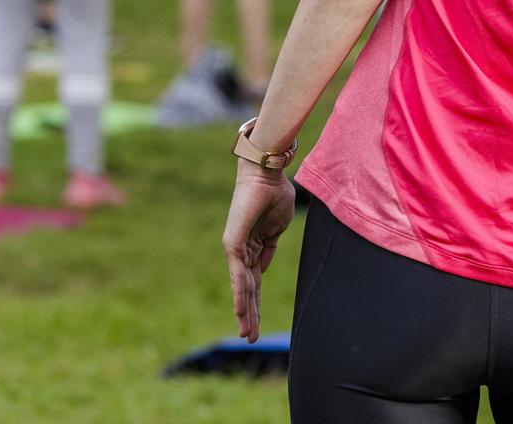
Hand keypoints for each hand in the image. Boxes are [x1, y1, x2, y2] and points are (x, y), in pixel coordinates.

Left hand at [223, 164, 297, 341]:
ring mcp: (236, 248)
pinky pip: (238, 274)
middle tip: (251, 337)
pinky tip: (240, 311)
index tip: (258, 322)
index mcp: (255, 246)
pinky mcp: (233, 244)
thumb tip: (265, 266)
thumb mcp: (279, 226)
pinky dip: (240, 294)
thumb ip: (272, 246)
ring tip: (248, 333)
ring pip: (243, 287)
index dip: (257, 302)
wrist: (267, 174)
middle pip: (248, 289)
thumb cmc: (276, 192)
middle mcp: (243, 251)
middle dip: (251, 314)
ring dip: (246, 311)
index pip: (256, 281)